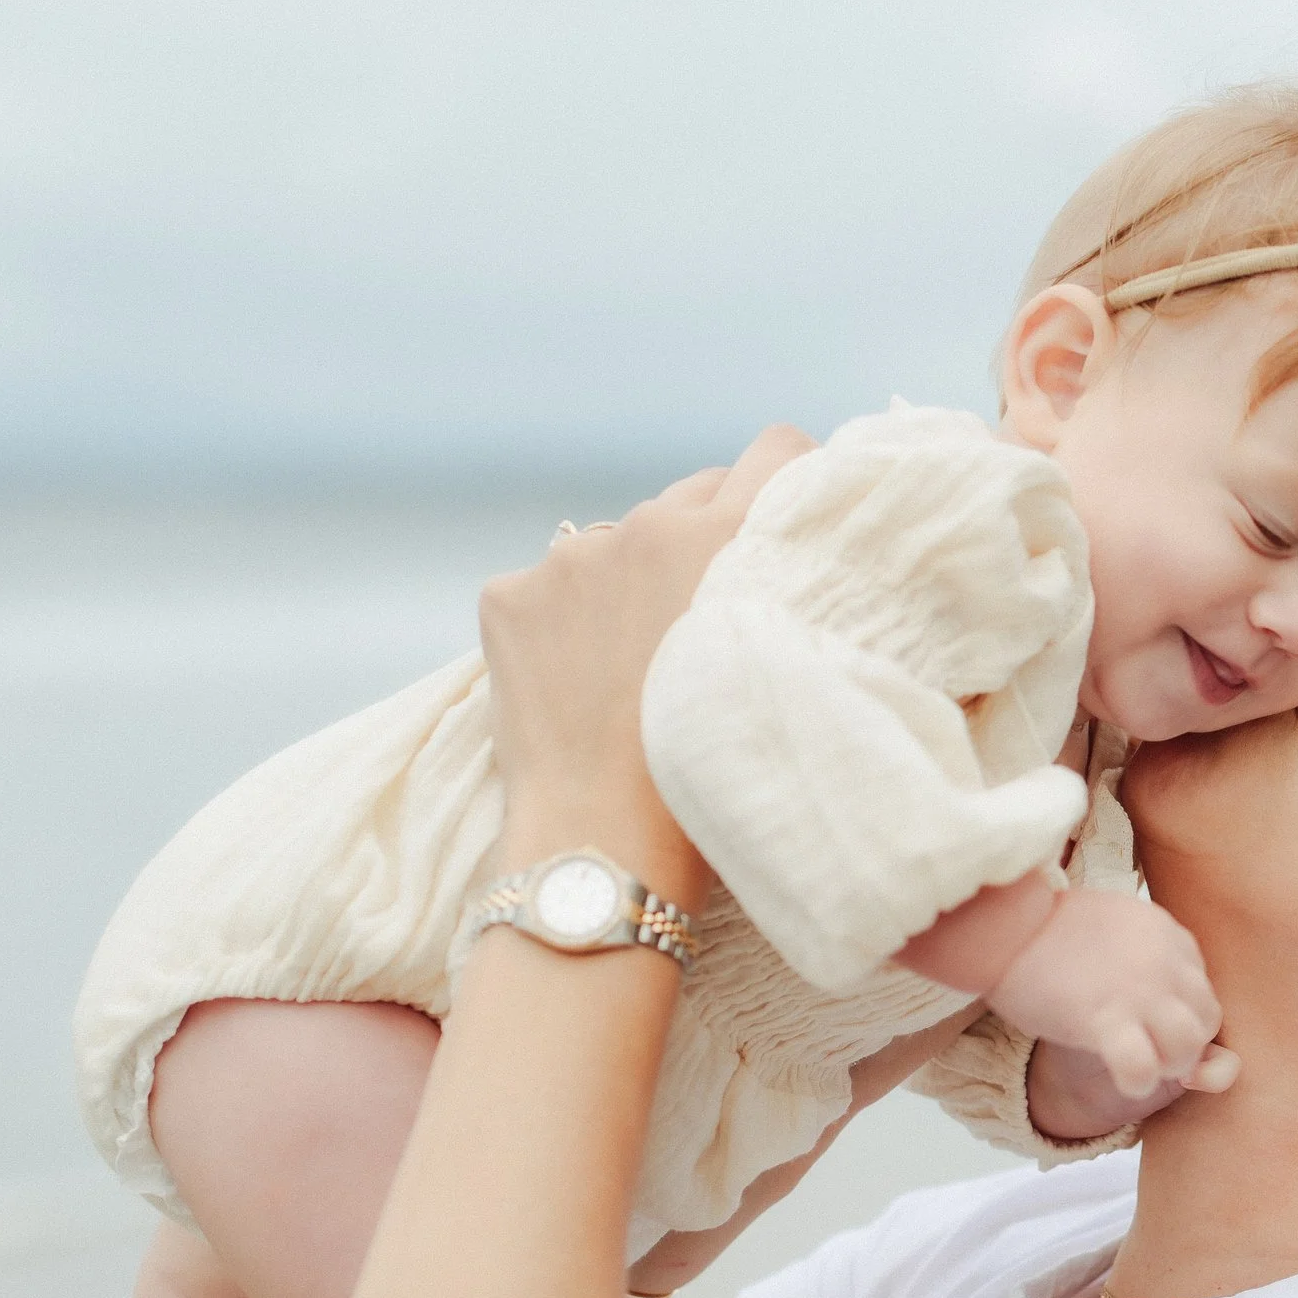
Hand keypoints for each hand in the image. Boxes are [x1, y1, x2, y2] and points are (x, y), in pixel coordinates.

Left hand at [480, 431, 812, 890]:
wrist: (606, 846)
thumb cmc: (715, 778)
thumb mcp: (778, 666)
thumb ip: (779, 591)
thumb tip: (774, 557)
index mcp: (724, 537)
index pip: (777, 450)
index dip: (789, 480)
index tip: (787, 518)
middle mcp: (643, 526)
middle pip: (690, 496)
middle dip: (702, 541)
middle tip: (703, 623)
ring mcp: (566, 559)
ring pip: (613, 547)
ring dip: (626, 584)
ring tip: (630, 672)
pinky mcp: (507, 597)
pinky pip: (543, 591)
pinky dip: (558, 628)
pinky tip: (572, 689)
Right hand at [989, 891, 1236, 1109]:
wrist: (1003, 926)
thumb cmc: (1048, 929)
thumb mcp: (1115, 927)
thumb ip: (1146, 955)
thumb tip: (1164, 993)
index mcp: (1167, 933)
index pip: (1201, 989)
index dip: (1180, 1016)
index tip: (1148, 1022)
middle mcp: (1163, 960)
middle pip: (1206, 1018)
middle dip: (1184, 1045)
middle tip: (1148, 1049)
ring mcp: (1138, 989)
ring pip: (1189, 1044)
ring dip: (1169, 1065)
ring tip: (1140, 1064)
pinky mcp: (1104, 1018)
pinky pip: (1144, 1067)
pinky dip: (1139, 1081)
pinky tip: (1123, 1078)